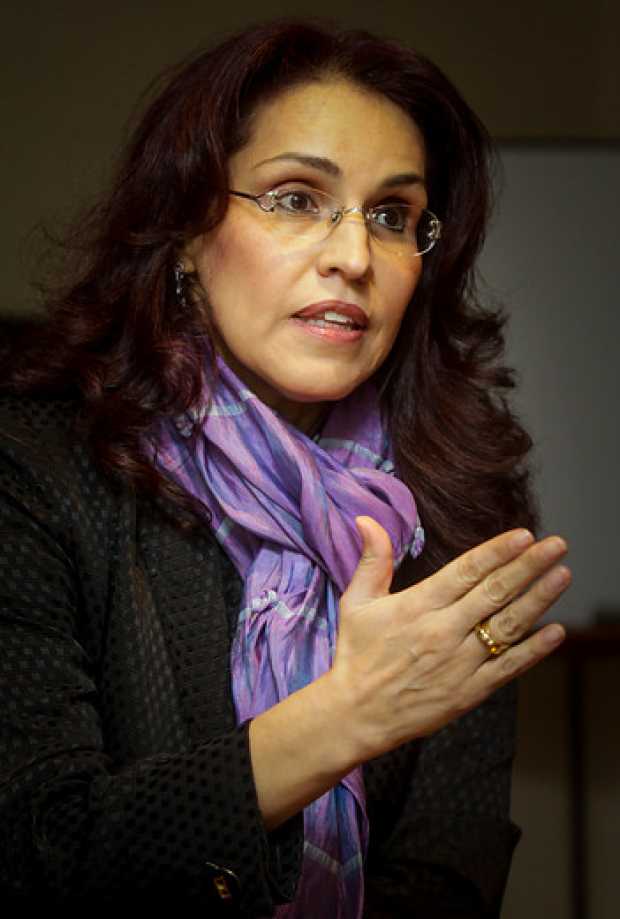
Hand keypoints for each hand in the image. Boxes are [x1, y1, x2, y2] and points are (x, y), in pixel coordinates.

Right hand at [331, 517, 569, 760]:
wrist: (356, 715)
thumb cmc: (356, 655)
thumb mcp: (356, 602)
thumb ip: (372, 559)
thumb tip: (368, 519)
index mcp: (418, 606)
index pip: (466, 571)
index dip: (498, 552)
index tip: (524, 535)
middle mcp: (443, 631)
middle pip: (494, 592)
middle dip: (528, 566)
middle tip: (557, 545)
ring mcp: (460, 663)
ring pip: (507, 626)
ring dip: (538, 600)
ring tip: (562, 576)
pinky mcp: (469, 692)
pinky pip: (508, 667)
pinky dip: (534, 650)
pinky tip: (555, 632)